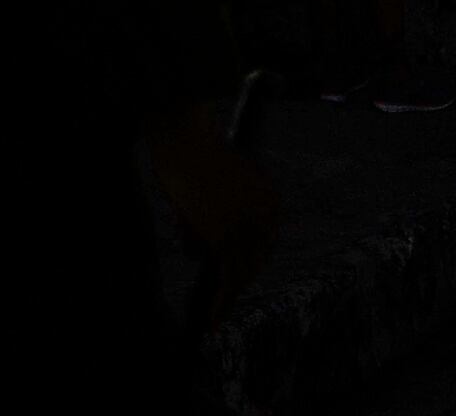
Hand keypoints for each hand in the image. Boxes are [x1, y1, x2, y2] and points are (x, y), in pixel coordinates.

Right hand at [145, 101, 275, 315]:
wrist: (185, 137)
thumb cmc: (193, 155)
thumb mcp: (215, 190)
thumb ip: (220, 218)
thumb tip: (206, 253)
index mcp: (270, 200)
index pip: (262, 245)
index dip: (245, 264)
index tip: (230, 277)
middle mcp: (267, 216)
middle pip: (253, 261)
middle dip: (231, 275)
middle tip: (218, 299)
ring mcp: (249, 229)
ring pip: (240, 274)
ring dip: (221, 290)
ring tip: (201, 287)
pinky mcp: (228, 239)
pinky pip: (228, 280)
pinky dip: (221, 303)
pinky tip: (211, 319)